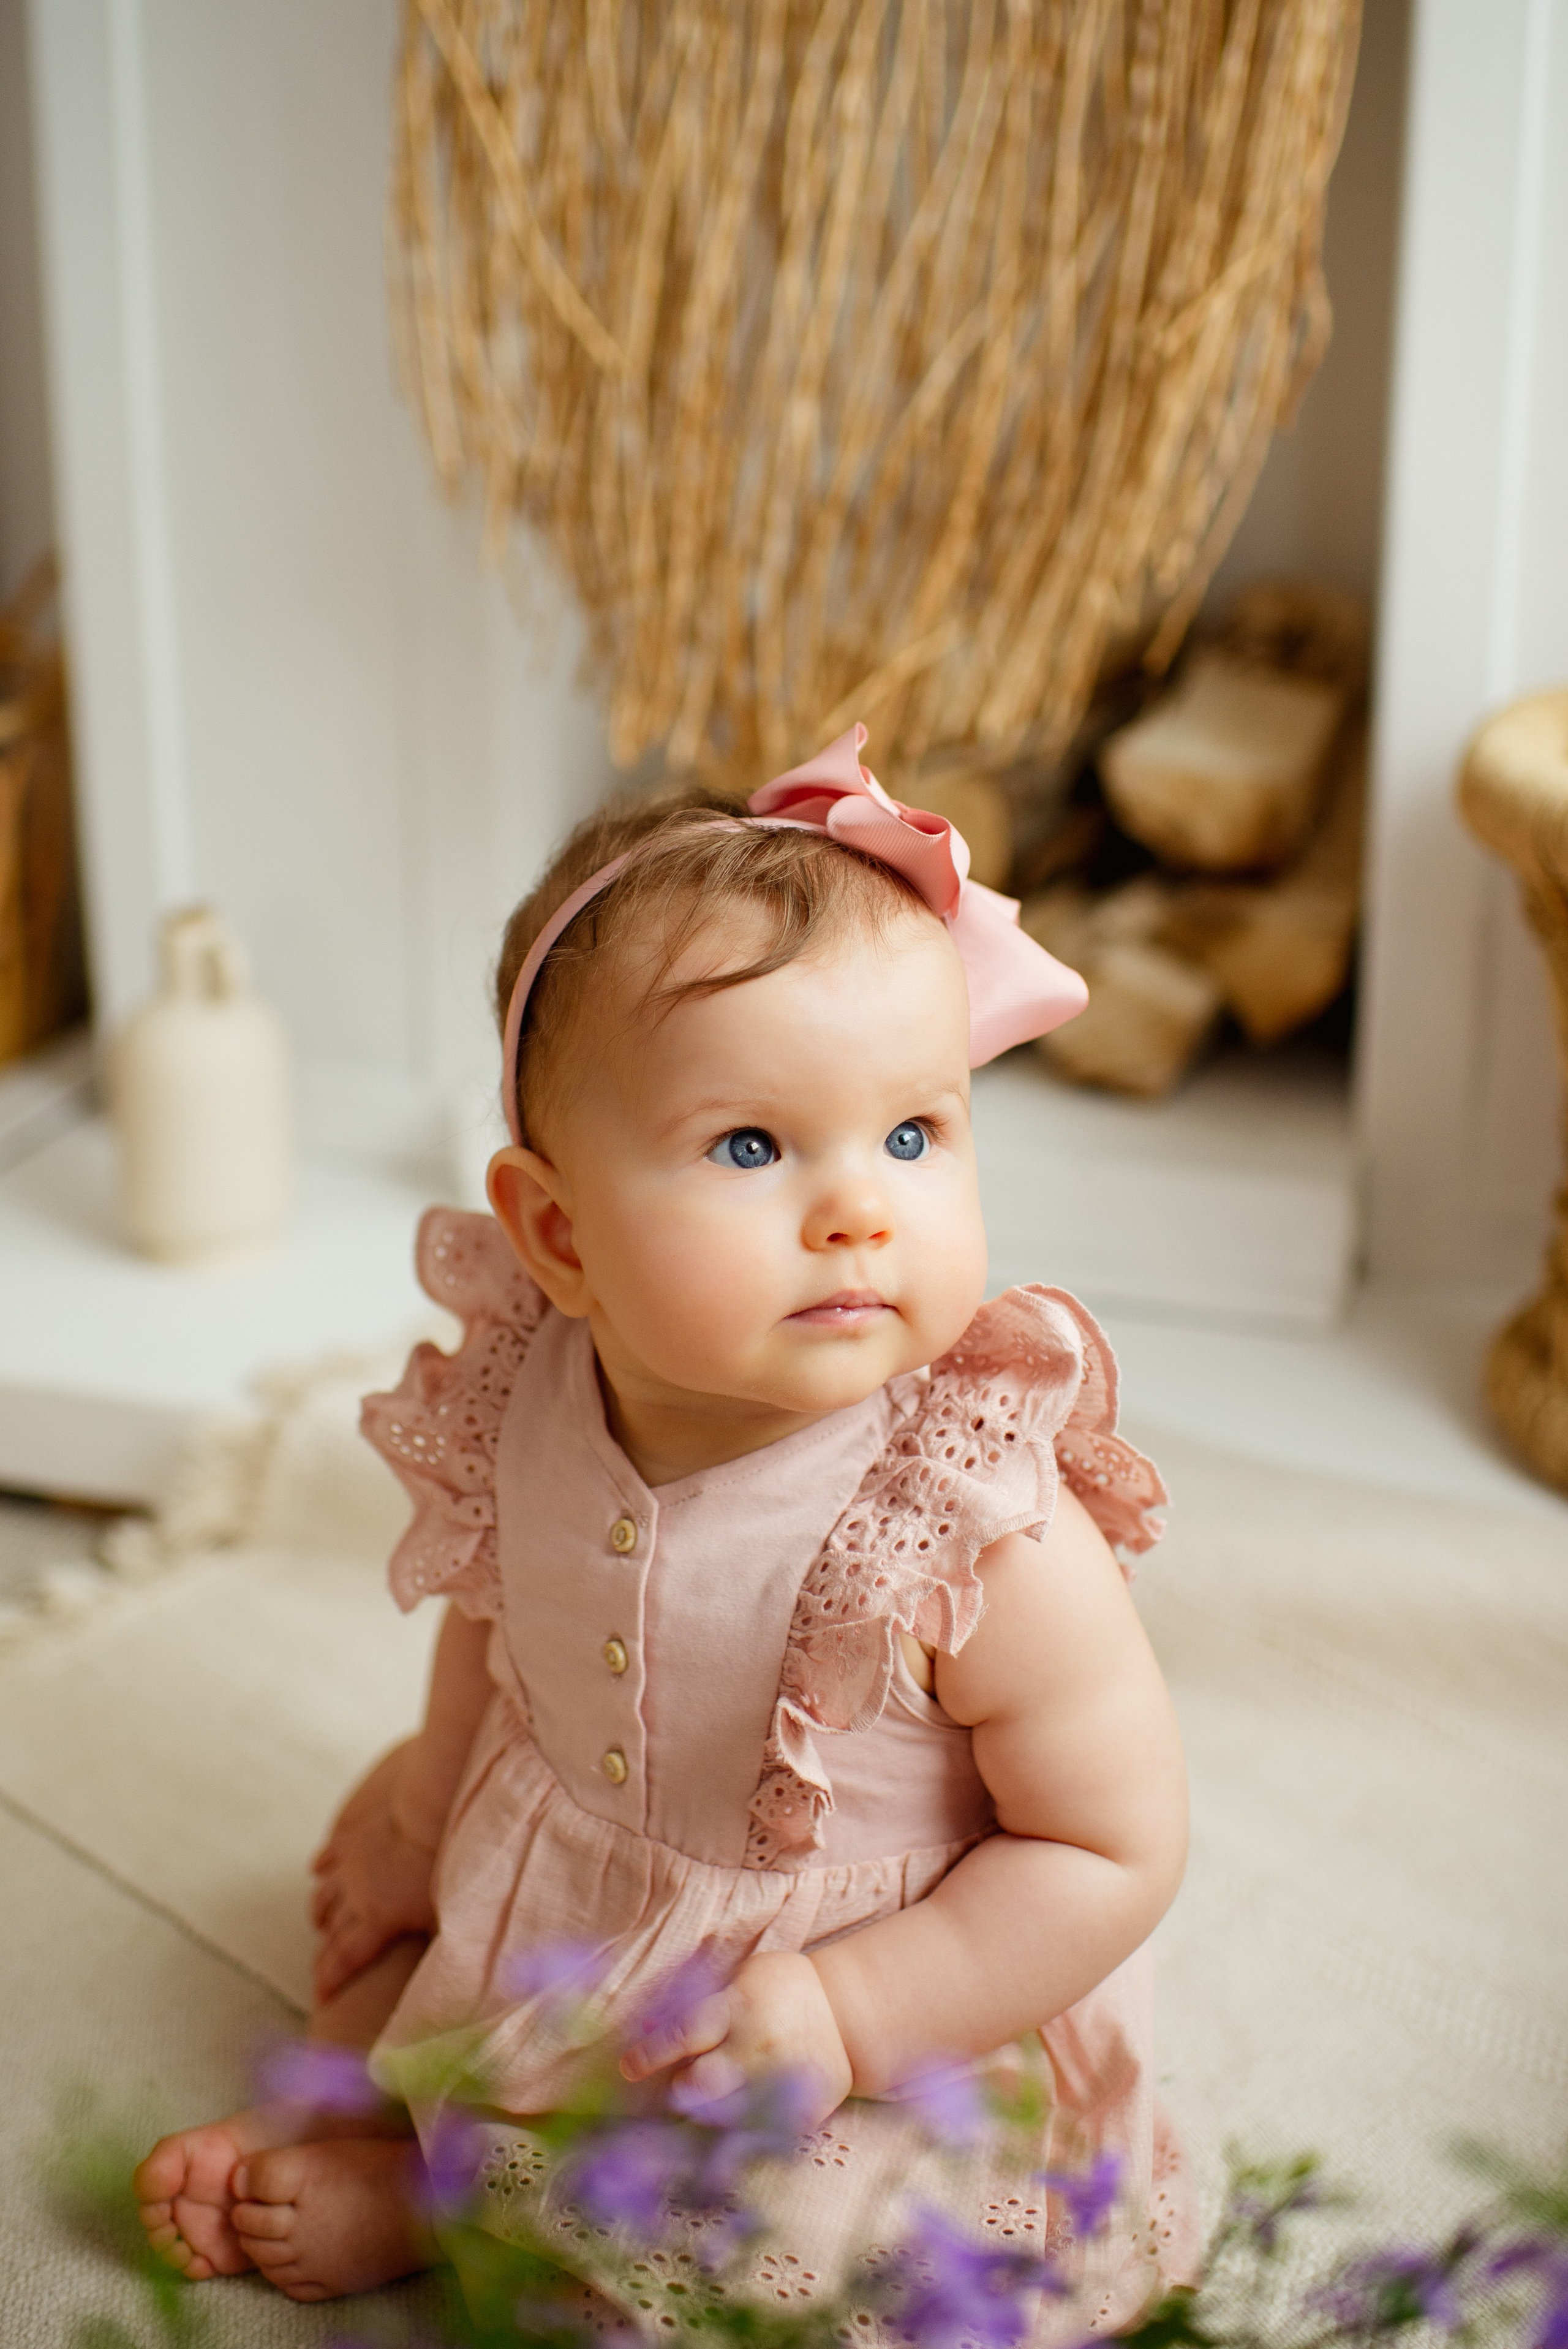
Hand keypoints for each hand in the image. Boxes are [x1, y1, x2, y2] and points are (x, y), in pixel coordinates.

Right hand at [309, 1742, 438, 2001]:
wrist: (434, 1806)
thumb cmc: (449, 1861)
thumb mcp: (448, 1913)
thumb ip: (441, 1941)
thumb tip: (452, 1967)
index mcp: (378, 1916)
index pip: (346, 1957)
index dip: (330, 1978)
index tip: (321, 1994)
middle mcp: (355, 1891)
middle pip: (332, 1927)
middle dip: (323, 1949)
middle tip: (319, 1967)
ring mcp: (349, 1859)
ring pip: (324, 1891)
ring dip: (320, 1909)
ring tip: (319, 1922)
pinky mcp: (350, 1829)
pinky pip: (328, 1853)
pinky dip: (322, 1866)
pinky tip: (318, 1871)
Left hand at [619, 1950, 853, 2131]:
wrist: (846, 2011)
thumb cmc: (782, 1988)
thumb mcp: (743, 1978)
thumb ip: (706, 2002)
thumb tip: (650, 2023)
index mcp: (737, 2008)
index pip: (684, 2034)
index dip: (652, 2053)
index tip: (628, 2066)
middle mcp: (754, 2048)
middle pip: (702, 2084)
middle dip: (682, 2091)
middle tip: (682, 2088)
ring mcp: (778, 2084)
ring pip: (727, 2117)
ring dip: (708, 2117)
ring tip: (709, 2110)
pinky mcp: (799, 2113)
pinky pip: (760, 2137)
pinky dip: (741, 2141)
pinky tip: (733, 2137)